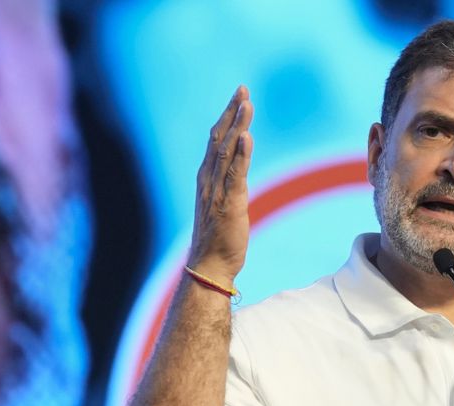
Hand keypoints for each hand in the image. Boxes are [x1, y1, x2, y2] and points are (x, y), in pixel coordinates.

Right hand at [188, 86, 253, 284]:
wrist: (209, 267)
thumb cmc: (219, 240)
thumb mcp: (226, 206)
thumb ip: (231, 187)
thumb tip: (240, 174)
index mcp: (207, 180)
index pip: (216, 141)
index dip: (228, 118)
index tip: (239, 97)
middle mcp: (208, 181)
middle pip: (219, 139)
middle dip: (232, 113)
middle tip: (242, 90)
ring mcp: (217, 192)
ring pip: (226, 151)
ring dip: (237, 126)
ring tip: (246, 104)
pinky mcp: (229, 204)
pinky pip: (234, 174)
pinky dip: (240, 154)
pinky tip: (246, 137)